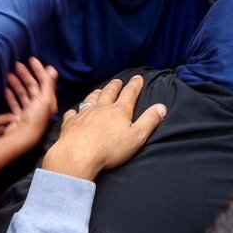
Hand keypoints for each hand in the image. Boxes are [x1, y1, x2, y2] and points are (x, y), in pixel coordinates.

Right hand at [2, 58, 58, 141]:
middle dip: (26, 75)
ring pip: (23, 94)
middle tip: (17, 64)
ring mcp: (28, 112)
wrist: (22, 137)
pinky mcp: (18, 117)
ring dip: (17, 83)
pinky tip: (6, 89)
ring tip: (9, 75)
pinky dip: (11, 95)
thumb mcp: (44, 99)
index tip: (31, 59)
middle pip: (33, 87)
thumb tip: (52, 69)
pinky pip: (15, 103)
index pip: (44, 82)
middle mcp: (39, 107)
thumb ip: (47, 84)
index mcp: (48, 102)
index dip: (39, 70)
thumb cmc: (35, 118)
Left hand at [42, 75, 166, 180]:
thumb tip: (161, 107)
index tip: (138, 78)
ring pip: (91, 99)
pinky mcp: (71, 122)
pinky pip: (73, 113)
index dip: (135, 85)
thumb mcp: (136, 137)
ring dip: (97, 93)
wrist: (79, 154)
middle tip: (118, 81)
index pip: (130, 94)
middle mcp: (102, 108)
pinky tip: (75, 111)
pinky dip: (75, 110)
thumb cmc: (110, 148)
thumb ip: (149, 121)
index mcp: (119, 111)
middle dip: (115, 86)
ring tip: (99, 90)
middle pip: (109, 92)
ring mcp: (85, 113)